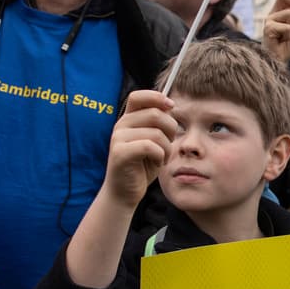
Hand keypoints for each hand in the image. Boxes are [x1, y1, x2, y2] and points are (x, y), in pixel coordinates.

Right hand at [103, 90, 176, 208]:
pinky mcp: (120, 153)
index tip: (171, 106)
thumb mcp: (154, 141)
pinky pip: (150, 146)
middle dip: (171, 129)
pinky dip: (160, 155)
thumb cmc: (141, 167)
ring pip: (156, 132)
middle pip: (155, 113)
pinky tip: (158, 163)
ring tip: (163, 157)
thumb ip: (158, 123)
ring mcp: (118, 138)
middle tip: (169, 144)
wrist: (125, 192)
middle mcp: (121, 125)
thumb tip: (169, 105)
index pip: (139, 96)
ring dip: (167, 147)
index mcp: (128, 119)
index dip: (157, 97)